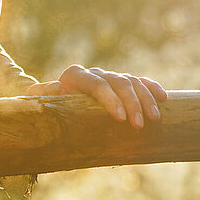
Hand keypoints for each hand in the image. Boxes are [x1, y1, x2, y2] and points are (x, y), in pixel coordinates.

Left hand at [25, 64, 167, 127]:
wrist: (60, 104)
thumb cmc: (53, 109)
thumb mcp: (47, 103)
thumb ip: (43, 97)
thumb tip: (36, 92)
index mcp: (75, 75)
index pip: (97, 84)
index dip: (110, 100)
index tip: (120, 119)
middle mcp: (94, 73)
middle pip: (118, 82)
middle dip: (131, 103)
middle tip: (139, 126)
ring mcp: (109, 76)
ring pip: (132, 82)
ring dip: (145, 99)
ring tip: (154, 119)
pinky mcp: (122, 83)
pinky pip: (140, 81)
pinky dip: (152, 88)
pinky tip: (164, 99)